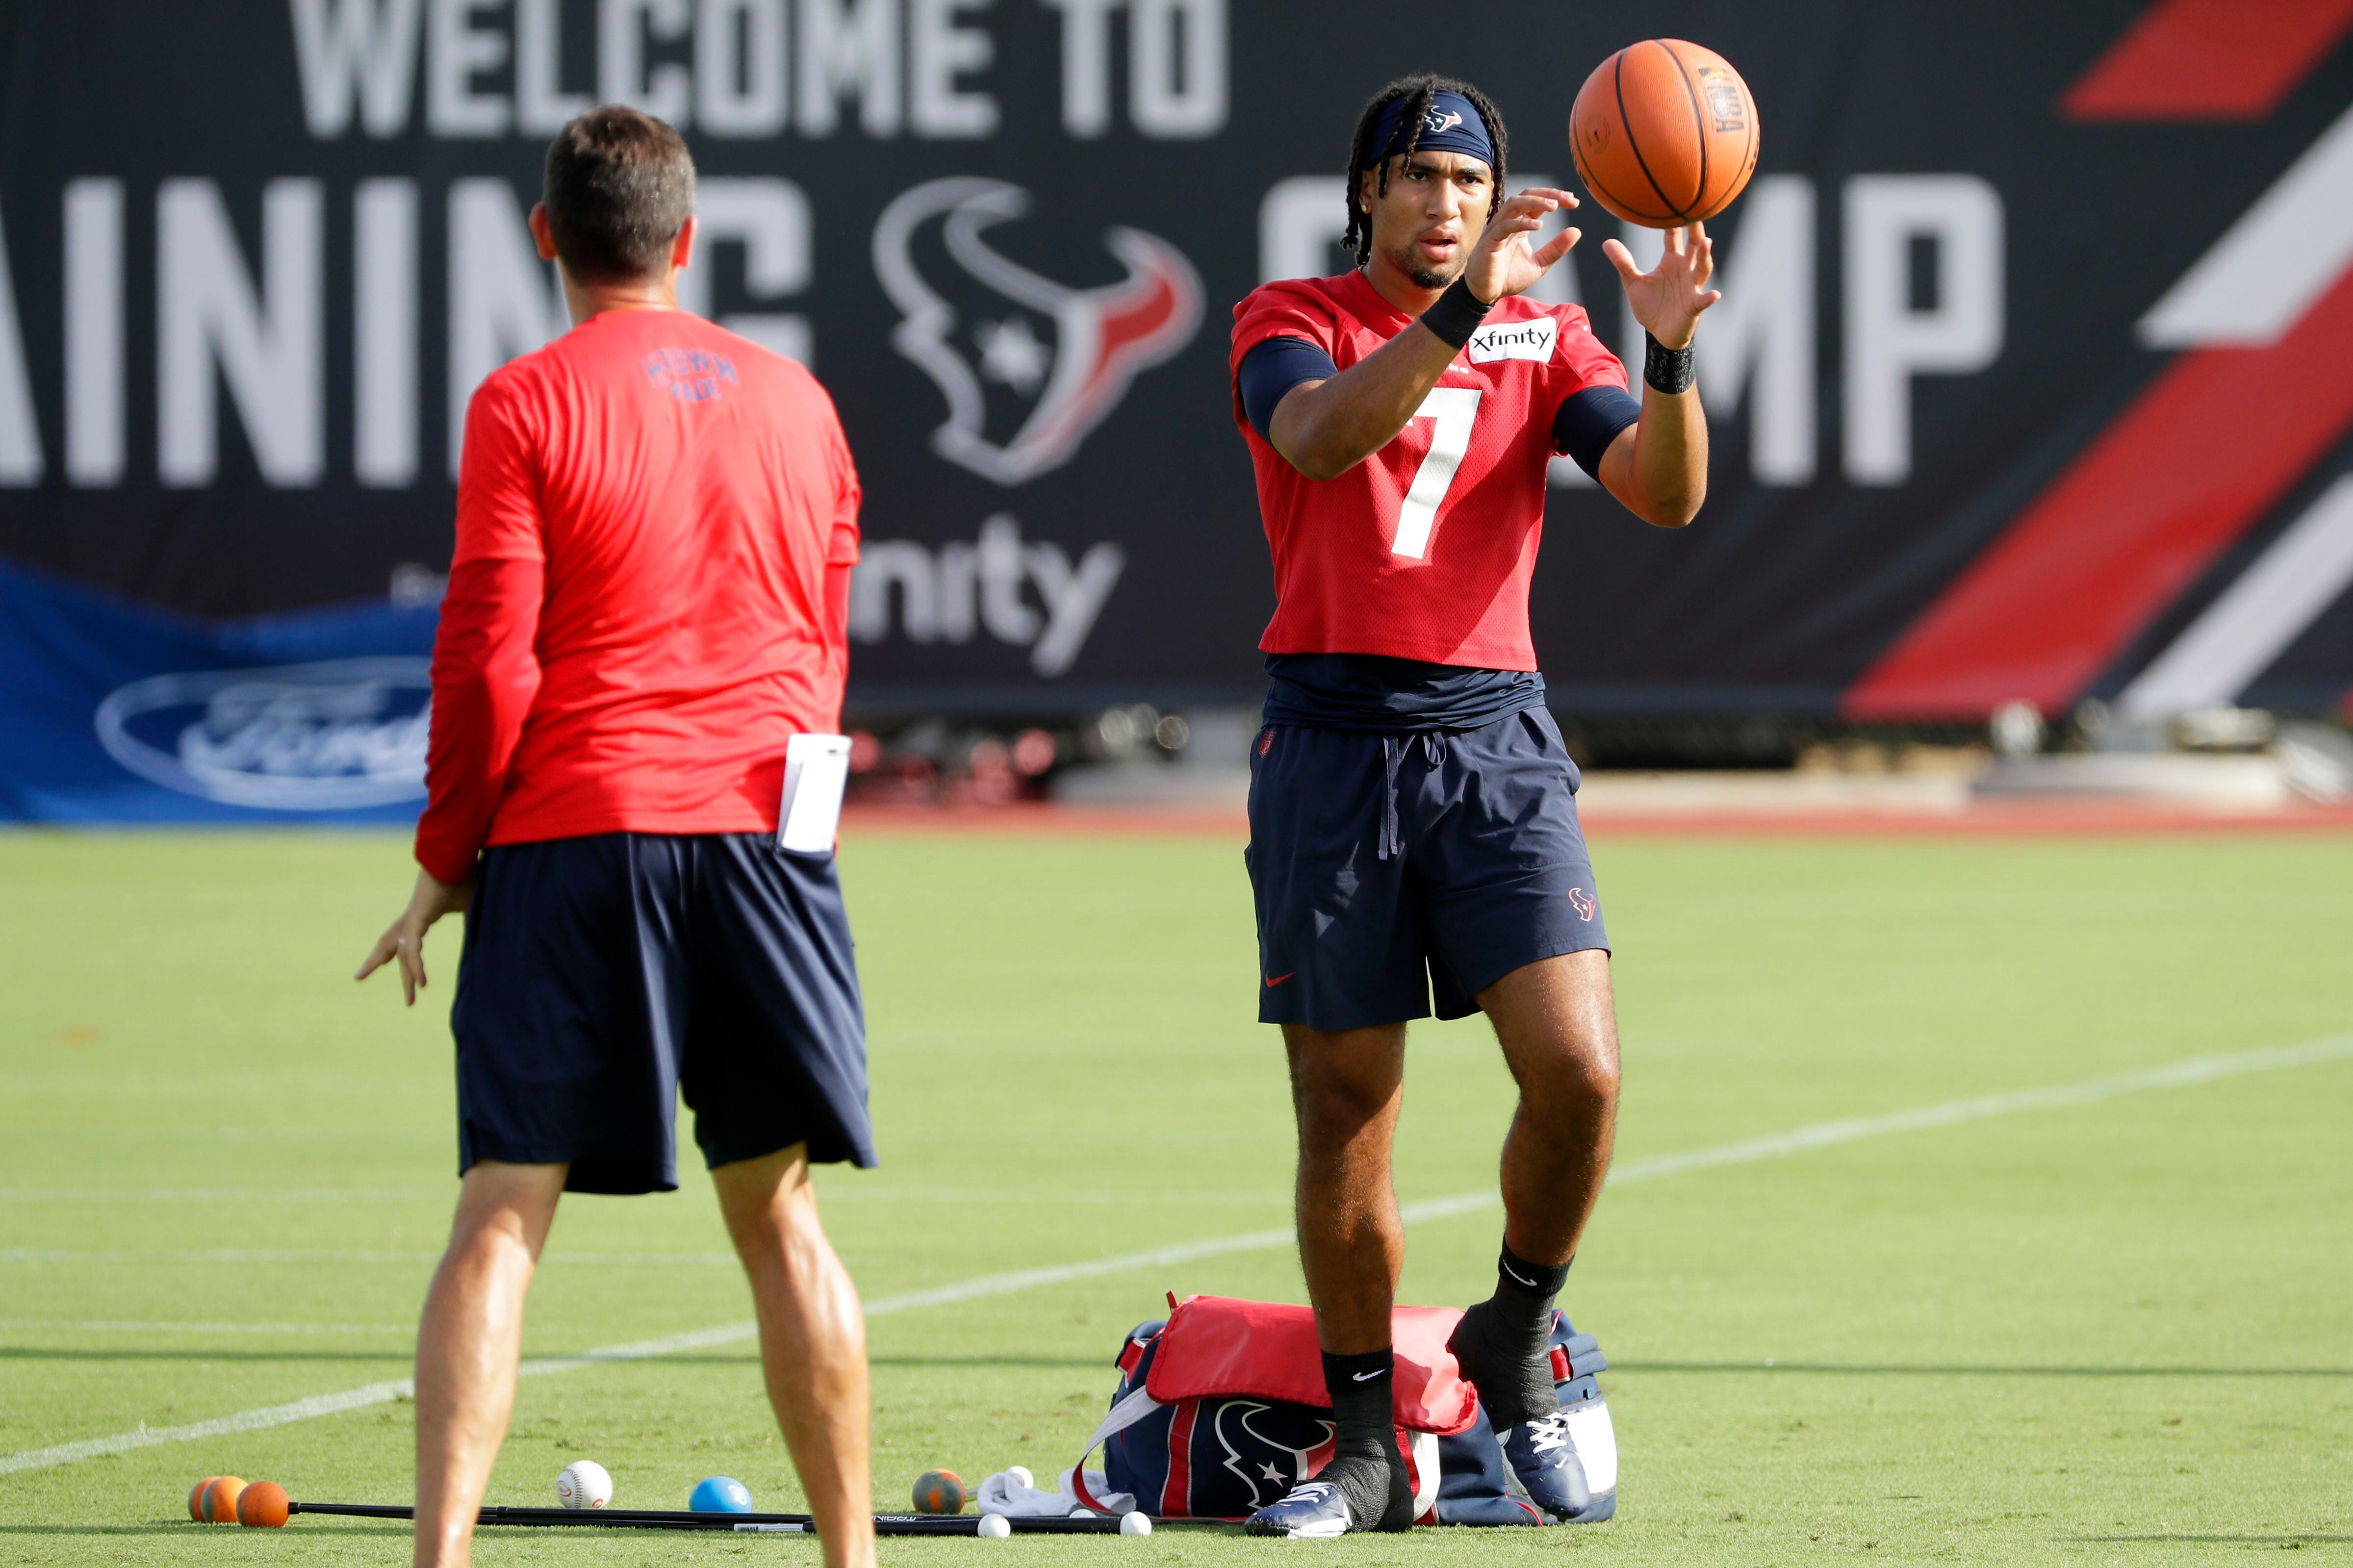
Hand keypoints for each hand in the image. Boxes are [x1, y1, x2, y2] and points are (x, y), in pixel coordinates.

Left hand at [356, 868, 471, 1005]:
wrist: (456, 855)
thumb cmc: (464, 874)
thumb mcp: (470, 902)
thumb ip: (472, 917)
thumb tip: (487, 926)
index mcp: (421, 912)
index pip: (404, 934)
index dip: (393, 949)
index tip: (384, 963)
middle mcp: (412, 915)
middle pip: (389, 942)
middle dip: (376, 960)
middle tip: (359, 976)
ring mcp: (412, 916)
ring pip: (401, 951)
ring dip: (407, 975)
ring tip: (412, 999)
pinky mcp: (417, 916)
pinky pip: (412, 946)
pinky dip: (416, 965)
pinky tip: (421, 982)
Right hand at [1462, 188, 1582, 303]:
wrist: (1486, 294)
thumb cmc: (1508, 277)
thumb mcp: (1539, 264)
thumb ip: (1556, 249)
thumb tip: (1576, 231)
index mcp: (1520, 224)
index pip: (1537, 201)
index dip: (1555, 197)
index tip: (1574, 202)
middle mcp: (1508, 222)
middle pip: (1527, 195)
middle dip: (1548, 194)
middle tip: (1568, 199)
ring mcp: (1497, 229)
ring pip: (1514, 204)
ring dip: (1535, 201)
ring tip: (1554, 206)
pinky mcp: (1490, 241)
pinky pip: (1505, 226)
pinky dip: (1522, 223)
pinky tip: (1539, 225)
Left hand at [1603, 223, 1720, 349]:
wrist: (1659, 333)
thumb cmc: (1651, 305)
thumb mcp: (1633, 283)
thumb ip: (1623, 263)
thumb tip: (1607, 242)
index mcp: (1671, 261)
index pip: (1673, 237)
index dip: (1673, 222)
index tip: (1672, 202)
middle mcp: (1685, 270)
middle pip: (1694, 246)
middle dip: (1695, 231)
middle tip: (1696, 213)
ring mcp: (1692, 287)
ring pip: (1702, 268)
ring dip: (1704, 256)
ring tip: (1706, 243)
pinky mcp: (1694, 306)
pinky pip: (1703, 300)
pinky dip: (1709, 297)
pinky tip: (1714, 294)